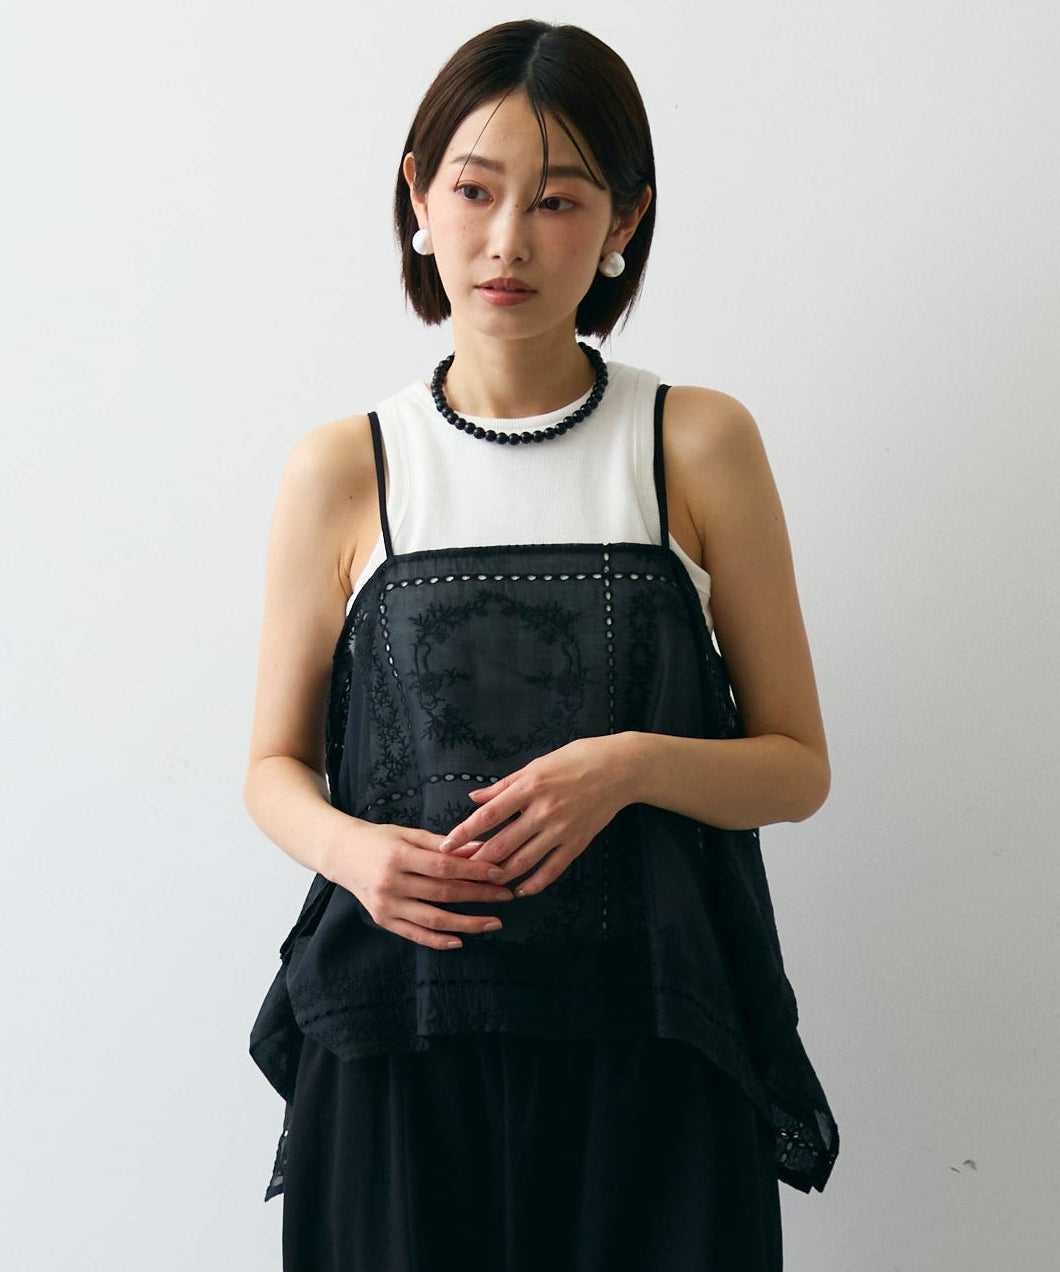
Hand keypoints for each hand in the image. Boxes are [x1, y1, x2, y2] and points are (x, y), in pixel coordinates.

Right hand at [326, 821, 515, 950]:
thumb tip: (479, 847)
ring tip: (494, 922)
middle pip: (444, 892)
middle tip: (507, 895)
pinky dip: (439, 940)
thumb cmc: (379, 839)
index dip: (475, 870)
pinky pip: (415, 934)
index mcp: (400, 855)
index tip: (501, 873)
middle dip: (480, 895)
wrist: (340, 854)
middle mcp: (392, 882)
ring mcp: (386, 904)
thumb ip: (442, 843)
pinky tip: (461, 940)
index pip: (445, 866)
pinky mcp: (382, 919)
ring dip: (468, 923)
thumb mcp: (409, 834)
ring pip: (434, 918)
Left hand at [438, 736, 630, 897]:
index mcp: (530, 786)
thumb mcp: (537, 764)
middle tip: (459, 871)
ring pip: (523, 862)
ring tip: (484, 883)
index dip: (464, 833)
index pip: (488, 816)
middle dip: (477, 862)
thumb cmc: (576, 759)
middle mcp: (544, 810)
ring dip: (500, 876)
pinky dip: (534, 884)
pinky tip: (520, 890)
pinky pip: (552, 870)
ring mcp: (562, 829)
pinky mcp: (578, 842)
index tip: (445, 846)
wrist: (620, 768)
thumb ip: (504, 785)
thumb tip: (474, 799)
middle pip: (502, 845)